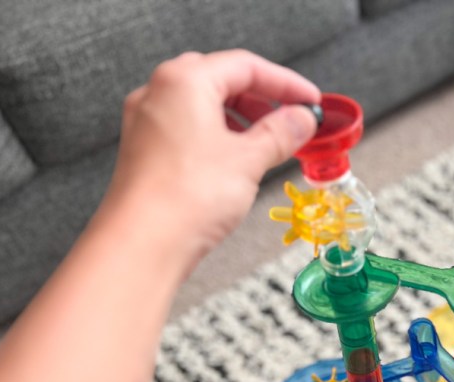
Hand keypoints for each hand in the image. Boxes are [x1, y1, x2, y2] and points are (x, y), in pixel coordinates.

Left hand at [105, 50, 319, 264]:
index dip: (285, 83)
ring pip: (202, 106)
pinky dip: (217, 137)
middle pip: (221, 80)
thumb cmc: (187, 196)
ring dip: (240, 120)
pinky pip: (187, 130)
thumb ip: (280, 133)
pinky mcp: (144, 151)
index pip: (244, 66)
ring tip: (268, 144)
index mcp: (183, 81)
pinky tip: (236, 161)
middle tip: (291, 120)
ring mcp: (147, 123)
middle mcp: (158, 93)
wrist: (143, 244)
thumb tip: (301, 119)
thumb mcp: (249, 159)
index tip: (310, 100)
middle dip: (261, 99)